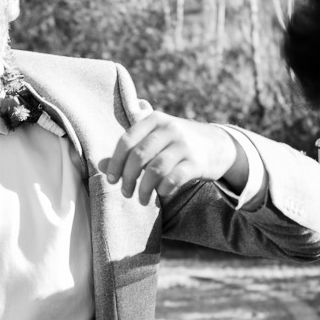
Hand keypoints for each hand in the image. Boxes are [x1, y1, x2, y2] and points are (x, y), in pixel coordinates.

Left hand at [106, 109, 244, 204]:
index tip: (111, 180)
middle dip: (128, 178)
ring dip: (144, 188)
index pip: (126, 141)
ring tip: (141, 199)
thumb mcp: (155, 139)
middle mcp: (170, 128)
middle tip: (126, 193)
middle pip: (139, 156)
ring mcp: (185, 144)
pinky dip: (163, 189)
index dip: (116, 163)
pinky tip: (160, 194)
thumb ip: (130, 150)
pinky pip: (175, 178)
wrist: (218, 145)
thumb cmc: (177, 144)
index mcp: (154, 120)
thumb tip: (101, 166)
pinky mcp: (198, 161)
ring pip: (155, 169)